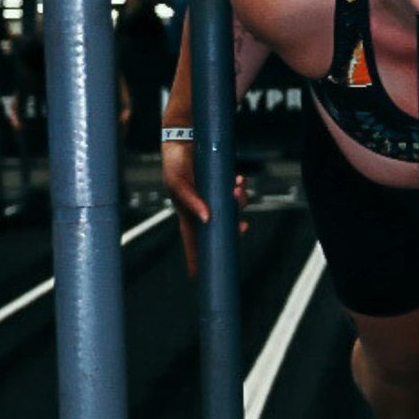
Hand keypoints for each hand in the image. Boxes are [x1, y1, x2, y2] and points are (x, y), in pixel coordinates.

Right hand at [161, 139, 248, 276]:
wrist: (185, 140)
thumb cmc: (175, 164)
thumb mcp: (178, 183)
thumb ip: (191, 201)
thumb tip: (207, 218)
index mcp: (189, 216)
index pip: (194, 244)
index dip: (196, 260)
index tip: (199, 278)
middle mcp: (203, 210)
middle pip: (222, 229)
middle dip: (235, 228)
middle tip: (243, 227)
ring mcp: (214, 198)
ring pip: (233, 210)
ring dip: (240, 203)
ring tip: (238, 189)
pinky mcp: (223, 185)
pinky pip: (237, 192)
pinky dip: (240, 188)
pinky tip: (240, 180)